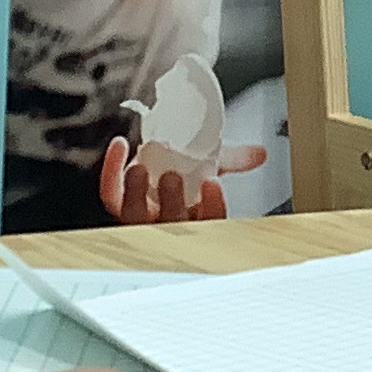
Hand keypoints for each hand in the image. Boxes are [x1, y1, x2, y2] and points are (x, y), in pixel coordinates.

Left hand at [97, 136, 267, 223]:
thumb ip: (235, 159)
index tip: (212, 183)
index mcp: (196, 217)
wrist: (161, 155)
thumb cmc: (187, 168)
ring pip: (135, 216)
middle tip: (173, 176)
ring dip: (136, 194)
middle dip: (171, 203)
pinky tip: (120, 147)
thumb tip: (259, 153)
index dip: (211, 207)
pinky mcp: (118, 200)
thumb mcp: (214, 162)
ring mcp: (140, 215)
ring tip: (140, 169)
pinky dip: (113, 170)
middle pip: (170, 224)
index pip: (208, 221)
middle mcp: (168, 222)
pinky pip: (112, 193)